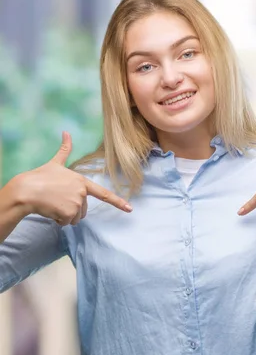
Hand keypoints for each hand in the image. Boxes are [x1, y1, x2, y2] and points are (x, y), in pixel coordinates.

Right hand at [16, 132, 132, 225]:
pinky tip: (50, 209)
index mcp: (82, 182)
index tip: (130, 209)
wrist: (26, 190)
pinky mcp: (68, 213)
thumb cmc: (40, 177)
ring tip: (52, 203)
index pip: (104, 194)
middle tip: (56, 200)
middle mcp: (82, 193)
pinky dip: (57, 219)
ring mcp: (77, 203)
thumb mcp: (55, 163)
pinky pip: (65, 223)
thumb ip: (65, 150)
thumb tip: (67, 132)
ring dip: (64, 215)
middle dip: (71, 209)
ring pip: (74, 218)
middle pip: (83, 210)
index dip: (118, 202)